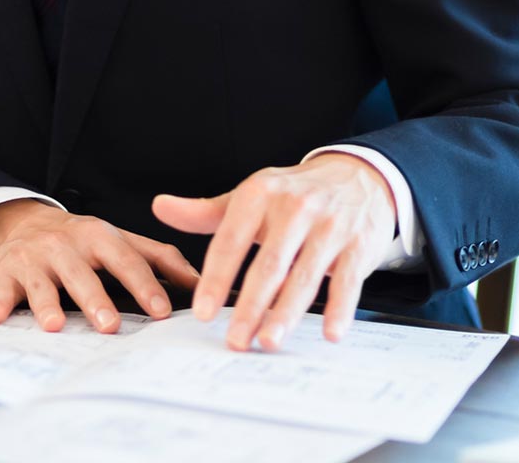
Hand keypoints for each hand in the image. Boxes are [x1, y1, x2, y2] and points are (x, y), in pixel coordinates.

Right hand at [0, 199, 199, 333]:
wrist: (17, 222)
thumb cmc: (78, 239)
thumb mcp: (117, 240)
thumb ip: (159, 259)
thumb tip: (204, 284)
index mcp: (97, 237)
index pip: (125, 260)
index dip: (144, 284)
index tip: (162, 310)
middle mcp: (65, 247)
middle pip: (82, 274)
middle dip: (95, 299)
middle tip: (110, 326)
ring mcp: (33, 260)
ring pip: (42, 284)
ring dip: (47, 304)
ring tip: (55, 325)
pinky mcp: (5, 275)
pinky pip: (1, 291)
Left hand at [153, 154, 395, 351]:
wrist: (356, 177)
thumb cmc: (292, 194)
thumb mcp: (249, 196)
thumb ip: (204, 211)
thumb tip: (160, 207)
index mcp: (260, 194)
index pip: (231, 241)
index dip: (215, 279)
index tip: (203, 312)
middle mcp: (295, 208)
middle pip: (268, 265)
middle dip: (250, 306)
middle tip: (235, 339)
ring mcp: (330, 226)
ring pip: (304, 276)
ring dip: (287, 313)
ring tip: (269, 341)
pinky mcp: (359, 245)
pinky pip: (347, 281)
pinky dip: (339, 309)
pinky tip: (328, 333)